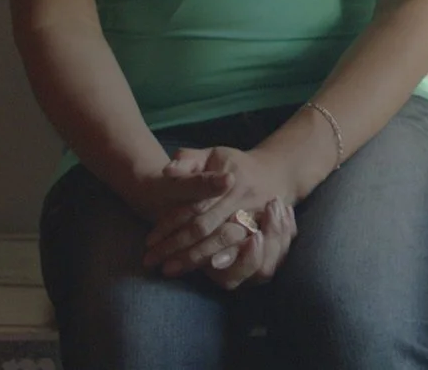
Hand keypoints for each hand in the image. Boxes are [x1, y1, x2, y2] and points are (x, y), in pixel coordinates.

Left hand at [141, 146, 298, 279]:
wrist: (277, 173)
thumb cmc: (235, 164)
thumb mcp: (213, 155)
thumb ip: (189, 160)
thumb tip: (168, 170)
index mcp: (229, 180)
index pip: (194, 206)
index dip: (170, 223)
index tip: (150, 240)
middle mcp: (242, 200)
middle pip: (205, 227)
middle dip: (177, 247)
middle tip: (151, 261)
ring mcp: (254, 216)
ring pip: (220, 242)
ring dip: (194, 259)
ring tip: (169, 270)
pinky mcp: (261, 230)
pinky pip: (239, 252)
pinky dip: (221, 264)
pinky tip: (205, 273)